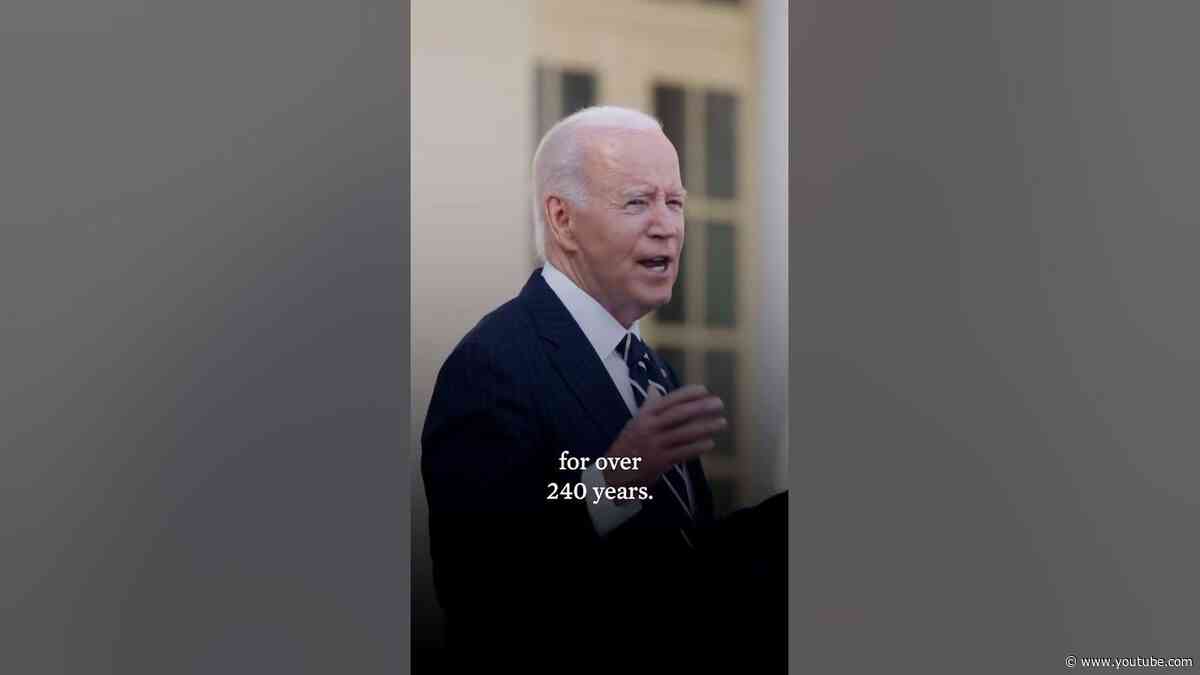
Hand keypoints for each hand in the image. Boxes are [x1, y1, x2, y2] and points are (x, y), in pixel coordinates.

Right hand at [602, 384, 725, 488]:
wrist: (614, 471)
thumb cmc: (628, 444)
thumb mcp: (634, 422)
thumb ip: (648, 406)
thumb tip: (654, 388)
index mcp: (644, 416)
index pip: (668, 400)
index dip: (686, 394)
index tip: (704, 390)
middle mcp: (649, 428)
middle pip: (678, 414)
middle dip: (700, 408)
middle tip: (718, 403)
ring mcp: (655, 445)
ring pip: (683, 433)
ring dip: (704, 427)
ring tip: (721, 422)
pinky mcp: (660, 461)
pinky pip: (682, 452)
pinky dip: (697, 447)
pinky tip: (710, 443)